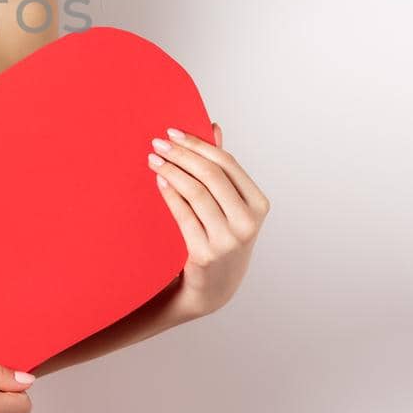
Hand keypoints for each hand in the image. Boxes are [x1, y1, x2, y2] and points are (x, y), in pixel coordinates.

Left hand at [148, 123, 270, 319]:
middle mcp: (248, 222)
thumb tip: (213, 127)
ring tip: (154, 159)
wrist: (215, 286)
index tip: (173, 132)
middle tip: (158, 143)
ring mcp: (228, 240)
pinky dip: (169, 193)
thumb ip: (223, 168)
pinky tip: (159, 180)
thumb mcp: (230, 204)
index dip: (198, 144)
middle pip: (211, 175)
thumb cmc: (222, 236)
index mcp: (258, 204)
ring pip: (196, 192)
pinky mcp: (205, 253)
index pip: (227, 163)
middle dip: (182, 154)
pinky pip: (183, 214)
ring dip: (171, 170)